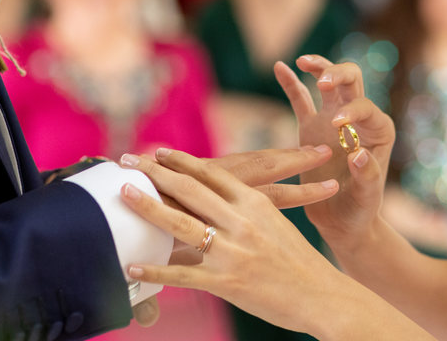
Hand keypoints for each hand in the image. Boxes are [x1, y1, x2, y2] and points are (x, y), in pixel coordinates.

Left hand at [120, 149, 344, 335]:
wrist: (321, 294)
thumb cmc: (300, 261)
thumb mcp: (275, 225)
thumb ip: (247, 212)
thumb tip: (220, 205)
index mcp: (255, 204)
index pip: (212, 174)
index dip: (182, 161)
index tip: (159, 151)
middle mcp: (241, 222)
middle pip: (191, 189)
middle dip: (156, 172)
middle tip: (129, 160)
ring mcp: (232, 251)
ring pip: (181, 224)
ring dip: (148, 207)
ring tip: (124, 194)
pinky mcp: (226, 281)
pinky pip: (181, 275)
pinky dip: (154, 272)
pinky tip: (131, 268)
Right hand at [274, 55, 394, 248]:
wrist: (342, 222)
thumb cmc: (360, 211)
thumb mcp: (367, 198)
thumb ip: (368, 176)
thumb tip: (358, 153)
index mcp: (377, 132)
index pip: (366, 108)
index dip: (352, 110)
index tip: (336, 125)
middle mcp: (357, 119)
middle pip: (352, 81)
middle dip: (338, 74)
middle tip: (323, 82)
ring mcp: (332, 119)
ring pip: (328, 83)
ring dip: (319, 67)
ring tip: (302, 61)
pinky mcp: (311, 127)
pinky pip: (301, 99)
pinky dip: (291, 82)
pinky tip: (280, 66)